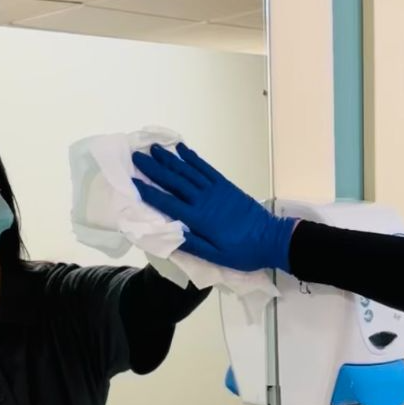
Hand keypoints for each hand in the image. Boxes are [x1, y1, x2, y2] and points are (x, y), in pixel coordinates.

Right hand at [132, 143, 295, 272]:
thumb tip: (169, 235)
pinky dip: (193, 158)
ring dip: (170, 159)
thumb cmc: (243, 252)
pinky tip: (181, 149)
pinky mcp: (225, 185)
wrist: (271, 238)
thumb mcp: (216, 257)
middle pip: (175, 181)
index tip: (132, 181)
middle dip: (154, 168)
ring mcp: (215, 190)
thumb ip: (193, 245)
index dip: (149, 192)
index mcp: (199, 220)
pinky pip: (205, 168)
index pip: (168, 203)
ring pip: (188, 171)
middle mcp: (204, 200)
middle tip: (136, 156)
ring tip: (153, 147)